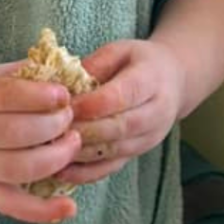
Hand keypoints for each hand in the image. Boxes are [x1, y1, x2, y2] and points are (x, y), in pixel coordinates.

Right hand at [0, 62, 82, 223]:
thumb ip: (22, 73)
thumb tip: (65, 66)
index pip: (3, 95)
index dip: (38, 95)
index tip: (63, 94)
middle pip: (13, 132)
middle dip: (51, 125)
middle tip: (70, 117)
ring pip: (16, 169)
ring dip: (53, 158)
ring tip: (74, 143)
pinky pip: (13, 207)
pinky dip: (43, 211)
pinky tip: (68, 206)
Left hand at [57, 39, 185, 186]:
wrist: (174, 82)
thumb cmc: (141, 62)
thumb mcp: (121, 49)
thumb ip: (97, 63)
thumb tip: (68, 82)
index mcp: (150, 81)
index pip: (121, 96)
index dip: (92, 104)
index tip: (65, 105)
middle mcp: (155, 114)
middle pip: (118, 128)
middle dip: (84, 130)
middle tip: (52, 129)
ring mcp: (148, 138)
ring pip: (113, 151)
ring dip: (81, 153)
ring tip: (50, 149)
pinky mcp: (137, 154)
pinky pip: (111, 168)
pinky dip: (85, 173)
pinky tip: (61, 170)